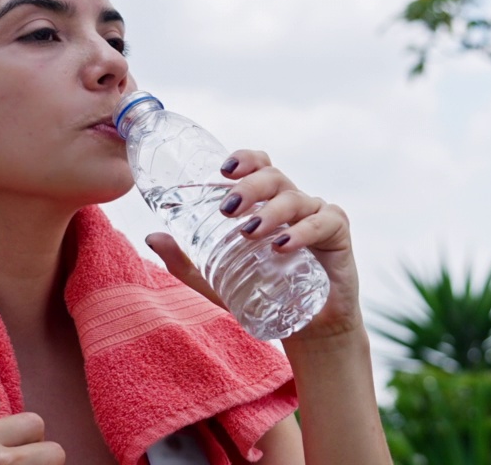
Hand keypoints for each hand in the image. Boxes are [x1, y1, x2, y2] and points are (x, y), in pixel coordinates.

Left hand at [146, 149, 362, 341]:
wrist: (308, 329)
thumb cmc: (264, 295)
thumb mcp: (218, 280)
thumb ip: (186, 260)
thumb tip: (152, 236)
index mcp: (268, 202)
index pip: (259, 166)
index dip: (244, 160)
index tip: (223, 170)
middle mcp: (293, 202)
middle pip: (274, 176)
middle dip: (250, 187)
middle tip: (228, 208)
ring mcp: (317, 215)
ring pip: (295, 198)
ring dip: (270, 211)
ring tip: (250, 231)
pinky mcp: (338, 234)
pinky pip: (323, 222)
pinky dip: (304, 231)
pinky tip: (284, 245)